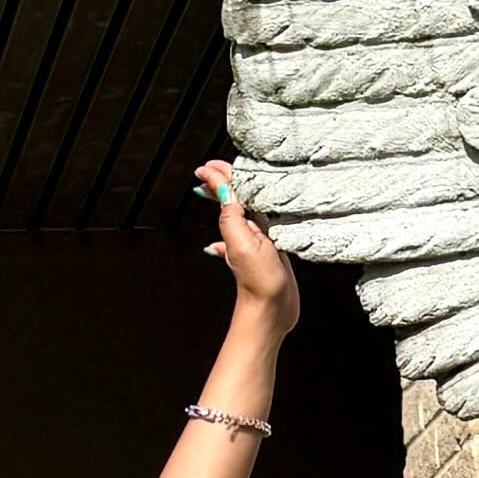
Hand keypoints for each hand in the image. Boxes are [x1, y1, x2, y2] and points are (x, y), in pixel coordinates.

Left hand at [195, 161, 300, 336]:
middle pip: (234, 199)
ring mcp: (257, 241)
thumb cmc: (259, 282)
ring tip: (232, 183)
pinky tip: (253, 221)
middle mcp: (245, 231)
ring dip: (238, 197)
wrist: (271, 312)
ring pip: (246, 211)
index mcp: (237, 225)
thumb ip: (230, 215)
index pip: (225, 192)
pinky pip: (260, 228)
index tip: (206, 165)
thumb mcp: (241, 242)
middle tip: (216, 166)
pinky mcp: (272, 250)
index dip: (217, 176)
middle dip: (225, 183)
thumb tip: (218, 187)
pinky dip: (254, 220)